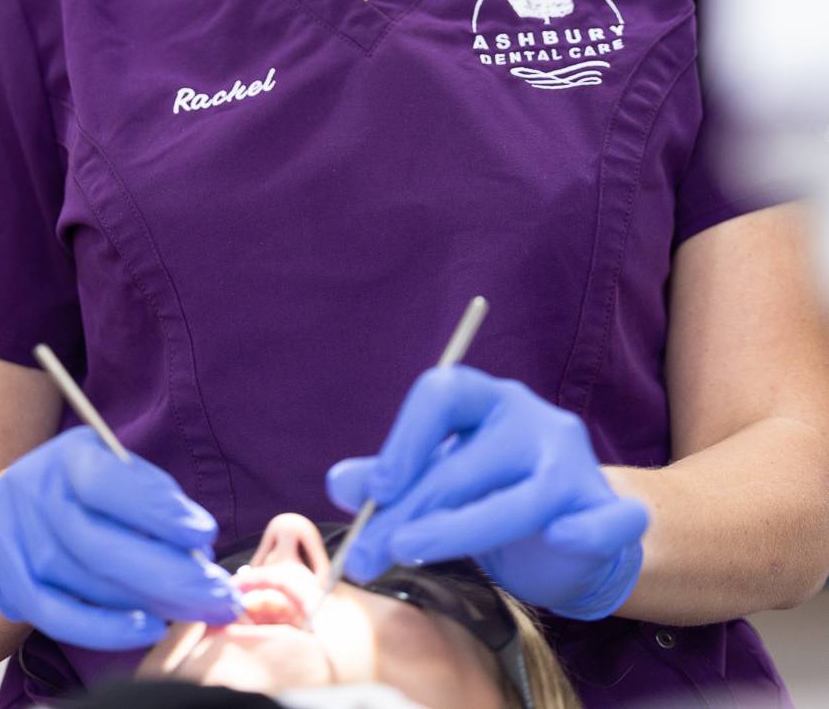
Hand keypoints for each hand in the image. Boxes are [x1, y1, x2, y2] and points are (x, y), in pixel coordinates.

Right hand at [0, 427, 242, 647]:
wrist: (6, 511)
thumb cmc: (79, 485)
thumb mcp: (112, 464)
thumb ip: (152, 494)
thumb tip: (197, 541)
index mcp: (71, 458)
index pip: (112, 484)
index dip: (159, 510)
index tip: (204, 533)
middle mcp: (39, 499)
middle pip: (102, 545)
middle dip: (169, 573)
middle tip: (219, 592)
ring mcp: (21, 546)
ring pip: (89, 584)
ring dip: (150, 601)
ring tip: (198, 607)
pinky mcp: (14, 588)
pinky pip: (62, 618)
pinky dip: (106, 629)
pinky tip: (148, 628)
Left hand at [326, 366, 648, 619]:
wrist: (570, 533)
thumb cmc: (492, 494)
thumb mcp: (437, 478)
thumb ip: (390, 478)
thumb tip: (339, 483)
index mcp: (488, 399)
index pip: (445, 392)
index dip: (407, 438)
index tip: (376, 492)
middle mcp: (533, 420)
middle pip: (468, 461)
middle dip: (409, 510)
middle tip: (365, 553)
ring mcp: (574, 463)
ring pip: (521, 498)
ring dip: (460, 529)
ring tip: (408, 553)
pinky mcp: (607, 510)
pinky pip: (607, 518)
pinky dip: (588, 529)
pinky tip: (560, 538)